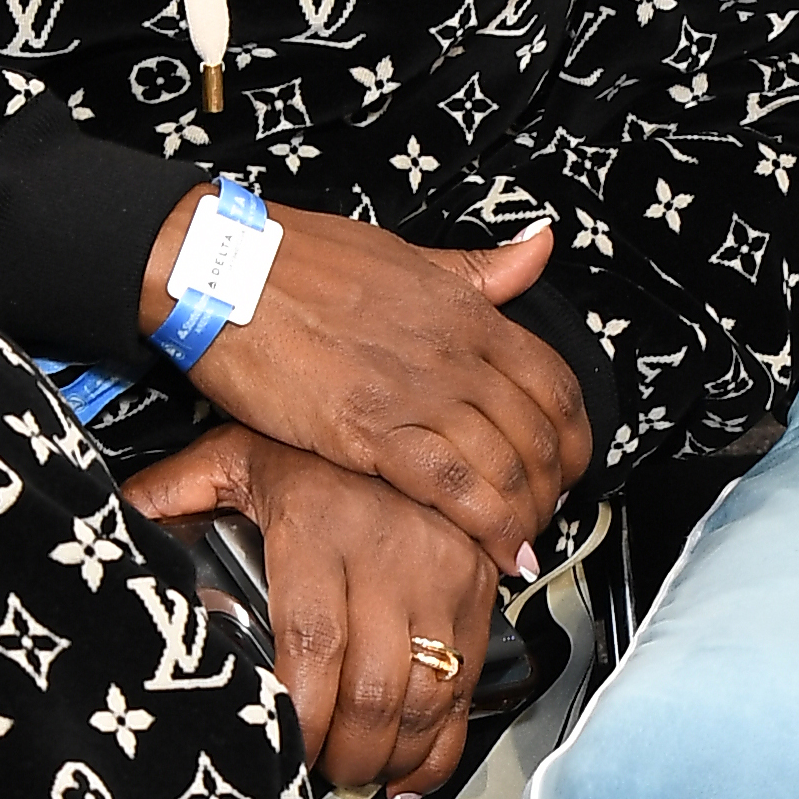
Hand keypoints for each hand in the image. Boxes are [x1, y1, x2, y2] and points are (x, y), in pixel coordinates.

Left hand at [121, 429, 496, 798]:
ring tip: (353, 773)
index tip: (280, 750)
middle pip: (372, 691)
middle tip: (313, 772)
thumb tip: (115, 526)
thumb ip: (173, 494)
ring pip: (424, 701)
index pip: (313, 647)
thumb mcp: (234, 454)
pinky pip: (466, 690)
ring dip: (387, 758)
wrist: (413, 401)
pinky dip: (441, 748)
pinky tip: (408, 775)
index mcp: (321, 531)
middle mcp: (390, 559)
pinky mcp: (478, 594)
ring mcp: (442, 579)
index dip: (301, 717)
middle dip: (342, 754)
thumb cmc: (315, 444)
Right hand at [139, 200, 589, 575]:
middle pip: (538, 436)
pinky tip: (494, 550)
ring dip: (523, 517)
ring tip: (520, 543)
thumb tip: (537, 248)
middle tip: (544, 515)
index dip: (575, 438)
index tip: (568, 465)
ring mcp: (414, 394)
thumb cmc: (300, 261)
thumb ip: (478, 268)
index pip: (555, 384)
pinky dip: (482, 527)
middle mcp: (452, 354)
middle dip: (553, 490)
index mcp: (465, 312)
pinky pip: (449, 487)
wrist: (224, 272)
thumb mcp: (406, 253)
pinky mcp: (367, 431)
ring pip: (504, 467)